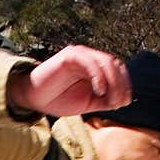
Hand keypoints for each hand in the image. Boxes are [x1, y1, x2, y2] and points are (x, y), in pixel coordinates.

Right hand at [8, 45, 131, 117]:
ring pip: (106, 62)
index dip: (125, 84)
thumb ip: (104, 101)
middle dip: (121, 84)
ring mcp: (80, 55)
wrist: (34, 98)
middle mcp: (90, 58)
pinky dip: (98, 75)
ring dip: (113, 81)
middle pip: (115, 65)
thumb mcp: (87, 104)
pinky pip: (89, 61)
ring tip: (110, 99)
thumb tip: (124, 100)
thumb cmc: (58, 100)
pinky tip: (99, 90)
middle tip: (118, 102)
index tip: (125, 102)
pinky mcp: (70, 55)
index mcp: (95, 68)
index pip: (118, 70)